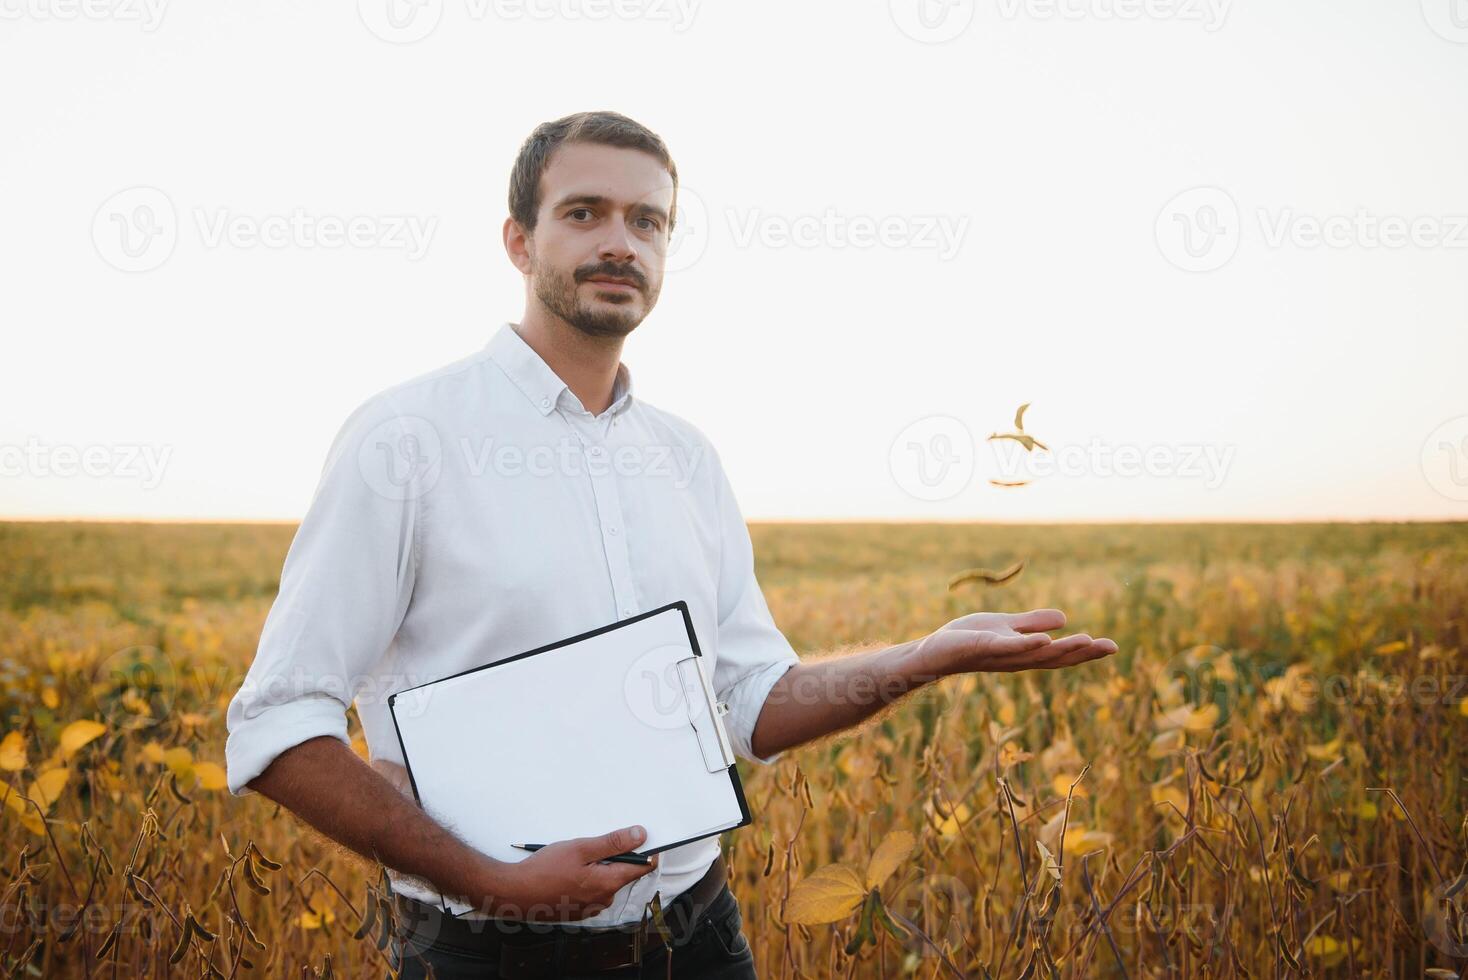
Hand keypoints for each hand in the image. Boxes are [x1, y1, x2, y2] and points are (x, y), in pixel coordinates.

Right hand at [491, 825, 659, 920]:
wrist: (515, 893)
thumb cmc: (544, 870)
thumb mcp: (581, 848)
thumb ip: (613, 843)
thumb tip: (640, 835)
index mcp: (608, 884)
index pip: (643, 868)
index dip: (645, 851)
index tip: (640, 838)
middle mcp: (603, 900)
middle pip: (622, 873)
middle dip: (613, 857)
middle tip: (590, 846)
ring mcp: (590, 908)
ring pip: (605, 881)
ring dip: (597, 868)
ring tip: (574, 860)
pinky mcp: (578, 911)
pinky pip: (591, 891)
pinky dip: (585, 879)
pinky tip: (567, 873)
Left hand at [908, 608, 1116, 679]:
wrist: (935, 650)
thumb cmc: (968, 639)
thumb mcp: (1007, 627)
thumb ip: (1033, 624)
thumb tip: (1065, 620)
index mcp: (1025, 653)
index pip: (1061, 654)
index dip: (1086, 652)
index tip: (1112, 646)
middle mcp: (1018, 659)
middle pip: (1056, 658)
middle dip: (1084, 653)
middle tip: (1111, 647)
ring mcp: (1002, 655)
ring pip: (1037, 654)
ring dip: (1062, 649)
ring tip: (1087, 641)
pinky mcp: (984, 647)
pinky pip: (1009, 648)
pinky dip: (1027, 645)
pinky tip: (1045, 640)